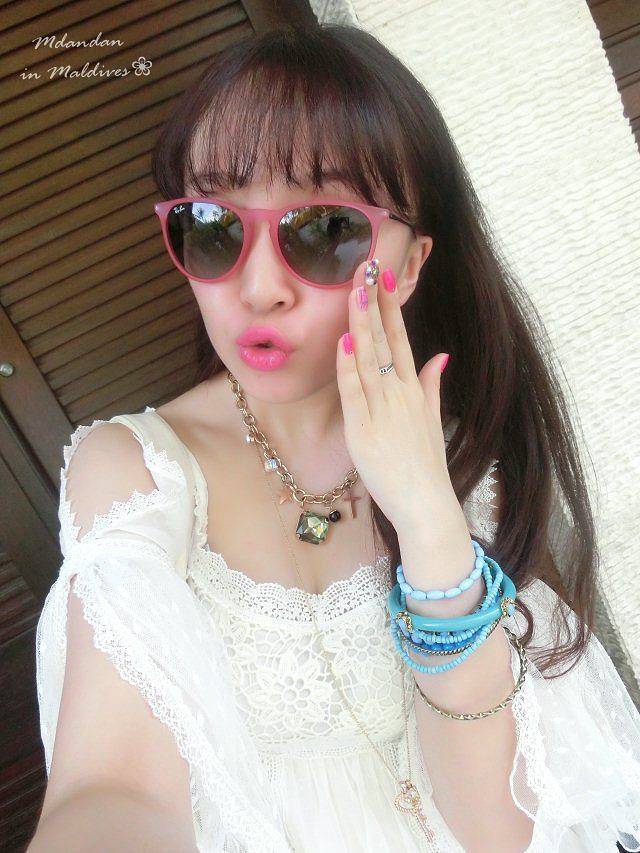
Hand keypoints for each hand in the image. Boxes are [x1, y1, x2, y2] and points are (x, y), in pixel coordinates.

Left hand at [336, 258, 464, 538]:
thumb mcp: (432, 420)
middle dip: (375, 304)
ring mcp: (383, 410)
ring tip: (355, 292)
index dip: (391, 309)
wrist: (427, 503)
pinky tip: (344, 343)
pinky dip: (348, 368)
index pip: (401, 339)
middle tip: (368, 269)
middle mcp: (400, 394)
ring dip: (361, 325)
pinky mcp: (365, 430)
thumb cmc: (427, 465)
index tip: (384, 280)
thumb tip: (440, 356)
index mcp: (414, 390)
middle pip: (386, 341)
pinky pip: (354, 393)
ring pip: (370, 360)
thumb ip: (432, 386)